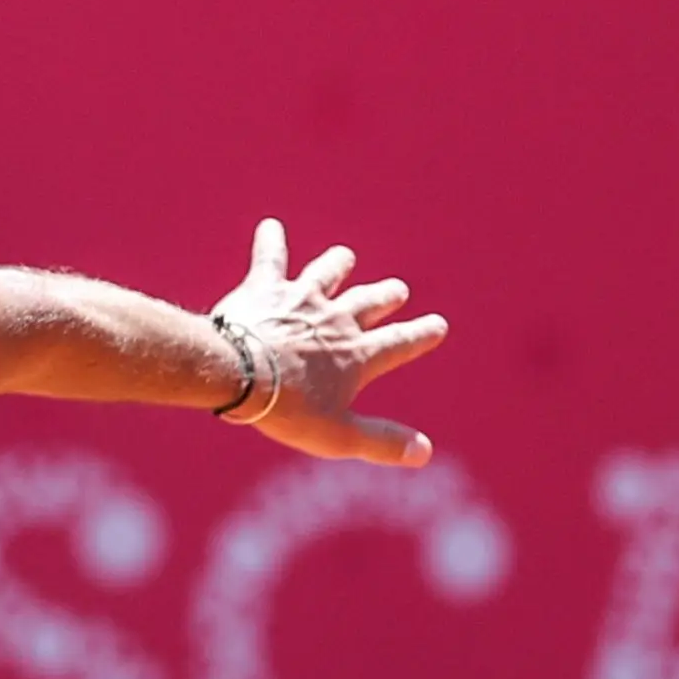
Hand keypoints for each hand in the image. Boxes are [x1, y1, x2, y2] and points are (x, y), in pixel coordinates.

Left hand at [210, 218, 448, 467]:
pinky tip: (270, 226)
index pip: (399, 343)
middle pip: (369, 302)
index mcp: (356, 356)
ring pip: (328, 273)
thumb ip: (382, 442)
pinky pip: (271, 258)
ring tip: (345, 257)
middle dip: (386, 296)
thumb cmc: (289, 409)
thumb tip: (425, 452)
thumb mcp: (339, 436)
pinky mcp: (266, 288)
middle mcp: (336, 320)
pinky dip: (271, 242)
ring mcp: (301, 299)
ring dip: (338, 265)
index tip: (438, 324)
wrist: (240, 374)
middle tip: (398, 289)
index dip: (421, 335)